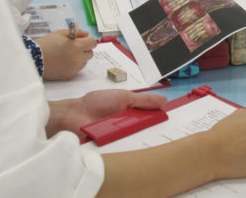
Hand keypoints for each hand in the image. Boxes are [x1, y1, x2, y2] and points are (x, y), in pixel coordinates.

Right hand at [37, 28, 95, 79]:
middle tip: (73, 48)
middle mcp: (78, 58)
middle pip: (90, 53)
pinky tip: (63, 62)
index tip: (82, 41)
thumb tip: (87, 34)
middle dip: (84, 49)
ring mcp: (74, 68)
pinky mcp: (69, 76)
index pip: (92, 43)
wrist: (32, 59)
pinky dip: (73, 65)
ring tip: (66, 55)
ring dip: (80, 58)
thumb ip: (76, 32)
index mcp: (77, 47)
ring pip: (84, 62)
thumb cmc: (46, 44)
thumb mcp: (60, 33)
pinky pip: (77, 69)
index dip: (88, 41)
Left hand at [47, 90, 167, 137]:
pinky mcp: (112, 146)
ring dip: (140, 138)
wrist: (74, 114)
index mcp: (133, 112)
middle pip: (146, 131)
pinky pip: (123, 148)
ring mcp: (120, 136)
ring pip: (136, 140)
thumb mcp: (124, 97)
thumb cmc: (97, 102)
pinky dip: (127, 146)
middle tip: (163, 134)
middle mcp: (128, 125)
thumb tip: (164, 100)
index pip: (151, 118)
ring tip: (148, 140)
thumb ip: (144, 100)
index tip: (171, 122)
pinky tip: (130, 145)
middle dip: (153, 131)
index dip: (160, 120)